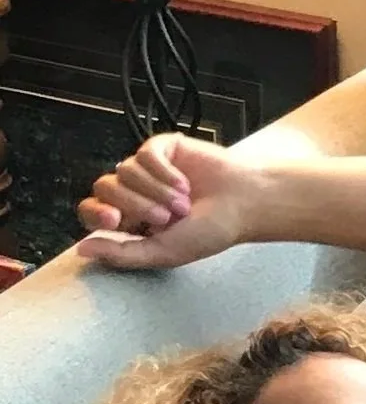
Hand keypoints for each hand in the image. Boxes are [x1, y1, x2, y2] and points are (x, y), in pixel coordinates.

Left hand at [76, 133, 257, 270]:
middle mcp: (135, 192)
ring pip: (124, 170)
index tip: (116, 220)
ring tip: (184, 203)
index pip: (92, 211)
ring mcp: (146, 169)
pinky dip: (163, 170)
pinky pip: (144, 154)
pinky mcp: (161, 149)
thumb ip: (123, 255)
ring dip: (156, 190)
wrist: (244, 204)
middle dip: (137, 204)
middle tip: (167, 217)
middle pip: (105, 188)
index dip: (97, 213)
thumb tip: (83, 250)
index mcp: (132, 220)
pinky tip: (184, 183)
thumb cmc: (213, 231)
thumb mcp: (165, 253)